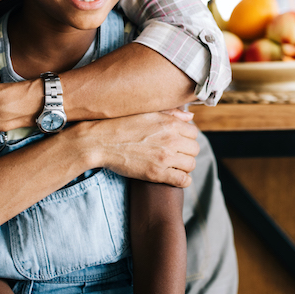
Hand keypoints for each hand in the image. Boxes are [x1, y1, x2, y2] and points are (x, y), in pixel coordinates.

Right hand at [73, 110, 198, 187]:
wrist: (99, 141)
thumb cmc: (121, 124)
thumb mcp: (147, 113)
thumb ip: (172, 113)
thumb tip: (191, 116)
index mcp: (170, 122)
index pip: (194, 133)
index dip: (186, 138)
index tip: (177, 142)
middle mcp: (171, 139)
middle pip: (195, 149)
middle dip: (186, 152)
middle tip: (174, 155)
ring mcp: (165, 157)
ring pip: (191, 165)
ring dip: (184, 166)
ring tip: (172, 166)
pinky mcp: (156, 173)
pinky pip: (183, 180)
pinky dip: (182, 180)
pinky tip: (173, 177)